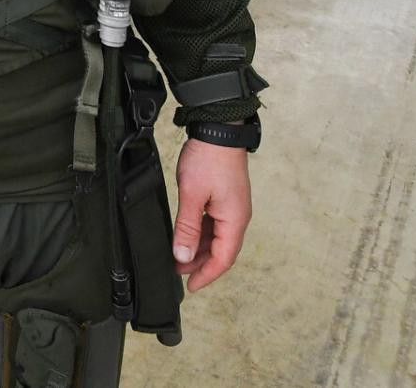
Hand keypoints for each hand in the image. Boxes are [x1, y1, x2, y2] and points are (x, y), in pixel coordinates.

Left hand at [171, 135, 251, 292]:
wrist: (218, 129)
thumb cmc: (209, 159)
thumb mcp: (192, 195)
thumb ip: (187, 228)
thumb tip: (183, 257)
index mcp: (235, 221)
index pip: (223, 259)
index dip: (206, 275)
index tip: (190, 286)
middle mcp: (238, 217)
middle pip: (221, 251)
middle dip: (200, 264)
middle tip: (177, 272)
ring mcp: (232, 207)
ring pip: (216, 237)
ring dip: (199, 248)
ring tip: (178, 255)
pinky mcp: (225, 198)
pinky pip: (214, 223)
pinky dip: (200, 233)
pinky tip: (186, 234)